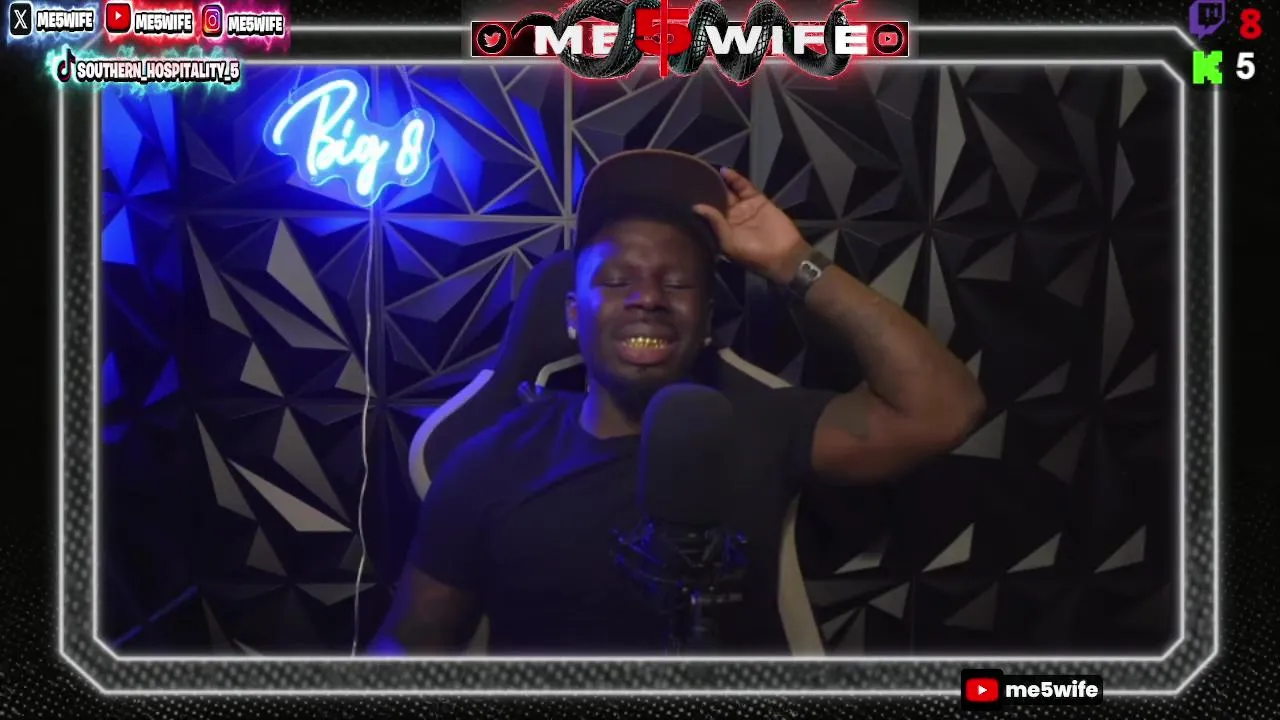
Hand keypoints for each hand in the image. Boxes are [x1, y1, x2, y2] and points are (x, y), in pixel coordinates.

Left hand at [692, 167, 809, 284]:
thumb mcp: (729, 241)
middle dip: (708, 191)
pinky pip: (744, 187)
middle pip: (717, 201)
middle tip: (694, 178)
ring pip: (730, 192)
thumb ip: (714, 222)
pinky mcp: (758, 200)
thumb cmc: (752, 253)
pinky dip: (735, 179)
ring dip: (720, 183)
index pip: (708, 214)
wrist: (784, 254)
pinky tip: (724, 171)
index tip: (686, 192)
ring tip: (707, 171)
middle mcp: (732, 219)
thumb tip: (695, 207)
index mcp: (722, 231)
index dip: (700, 204)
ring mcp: (745, 208)